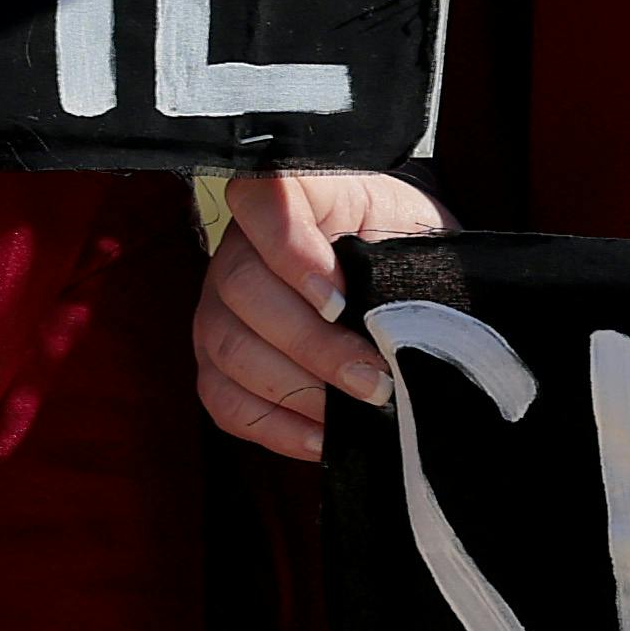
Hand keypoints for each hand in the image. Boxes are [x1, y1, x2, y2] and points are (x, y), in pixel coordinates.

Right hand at [195, 166, 449, 464]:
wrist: (394, 267)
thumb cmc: (404, 245)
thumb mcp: (413, 228)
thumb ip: (397, 257)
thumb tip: (398, 324)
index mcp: (291, 194)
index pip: (261, 201)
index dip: (290, 251)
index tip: (340, 298)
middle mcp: (238, 245)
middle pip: (243, 290)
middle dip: (313, 346)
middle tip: (374, 379)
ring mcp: (218, 303)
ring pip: (229, 348)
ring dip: (298, 389)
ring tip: (357, 407)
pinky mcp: (216, 357)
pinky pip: (222, 399)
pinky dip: (274, 426)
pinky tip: (323, 436)